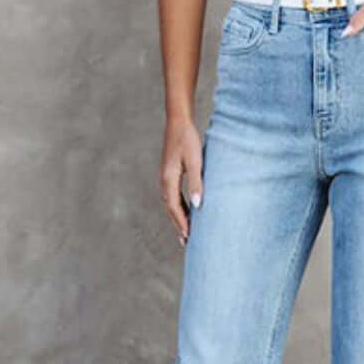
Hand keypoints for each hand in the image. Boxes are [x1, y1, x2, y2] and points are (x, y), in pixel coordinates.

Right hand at [159, 117, 203, 246]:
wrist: (179, 121)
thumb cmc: (188, 139)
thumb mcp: (195, 161)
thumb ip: (197, 183)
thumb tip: (198, 205)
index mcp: (169, 179)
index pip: (175, 207)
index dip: (182, 223)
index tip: (188, 237)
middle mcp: (164, 179)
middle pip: (170, 208)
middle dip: (178, 224)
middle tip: (186, 242)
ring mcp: (165, 176)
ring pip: (171, 202)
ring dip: (178, 217)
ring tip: (186, 231)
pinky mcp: (170, 172)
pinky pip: (173, 195)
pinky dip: (179, 205)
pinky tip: (187, 209)